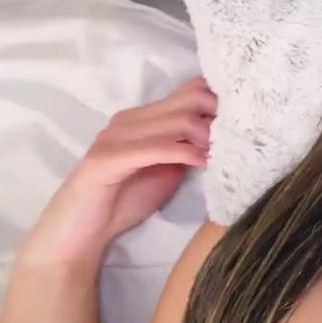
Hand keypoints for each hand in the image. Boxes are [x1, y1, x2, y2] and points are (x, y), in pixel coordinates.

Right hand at [19, 77, 215, 266]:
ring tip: (220, 156)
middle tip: (234, 140)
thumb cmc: (123, 202)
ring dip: (206, 138)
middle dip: (218, 117)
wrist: (80, 232)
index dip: (218, 102)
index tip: (242, 122)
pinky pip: (156, 148)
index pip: (189, 89)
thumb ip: (187, 148)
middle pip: (189, 99)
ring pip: (177, 121)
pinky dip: (185, 153)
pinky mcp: (107, 159)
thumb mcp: (166, 169)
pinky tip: (202, 164)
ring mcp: (116, 136)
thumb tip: (224, 137)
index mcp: (143, 118)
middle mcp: (129, 119)